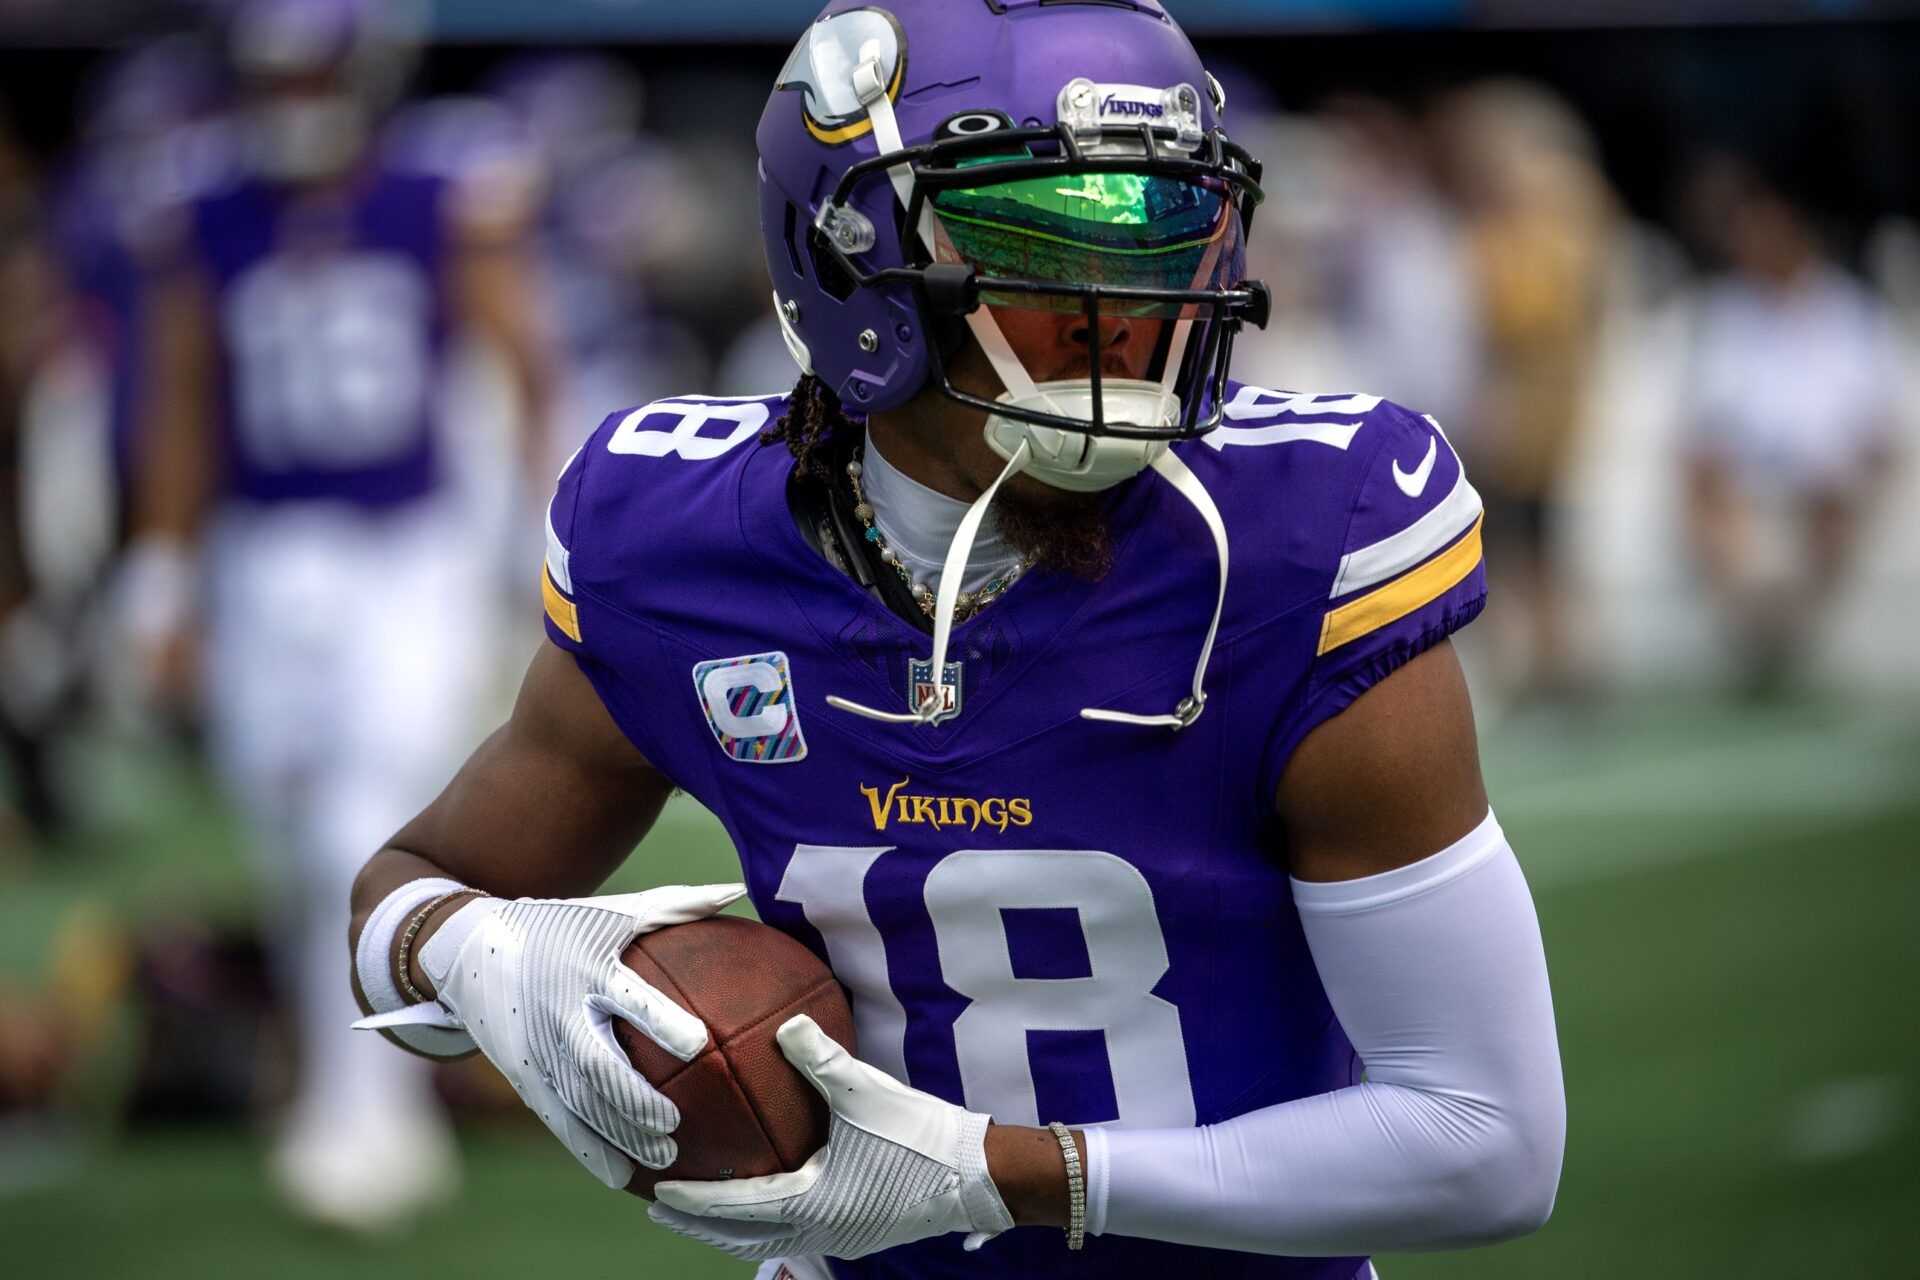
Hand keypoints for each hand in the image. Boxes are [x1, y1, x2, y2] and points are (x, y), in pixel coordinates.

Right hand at [357, 884, 743, 1188]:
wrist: (468, 947)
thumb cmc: (562, 926)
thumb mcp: (614, 909)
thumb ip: (676, 905)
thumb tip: (737, 889)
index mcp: (587, 968)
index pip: (626, 997)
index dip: (660, 1020)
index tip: (698, 1043)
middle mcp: (558, 1012)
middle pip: (597, 1064)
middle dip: (634, 1099)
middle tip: (676, 1123)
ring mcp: (535, 1050)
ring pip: (578, 1103)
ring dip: (619, 1134)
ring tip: (665, 1155)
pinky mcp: (523, 1077)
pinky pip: (557, 1120)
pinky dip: (589, 1150)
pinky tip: (622, 1176)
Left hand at [648, 1015, 1013, 1260]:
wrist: (975, 1175)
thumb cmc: (919, 1135)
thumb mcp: (865, 1090)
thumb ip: (820, 1058)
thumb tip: (786, 1022)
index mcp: (812, 1203)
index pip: (734, 1208)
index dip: (693, 1198)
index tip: (658, 1189)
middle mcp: (820, 1231)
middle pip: (743, 1238)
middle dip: (699, 1226)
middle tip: (661, 1209)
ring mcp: (841, 1238)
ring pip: (770, 1243)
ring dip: (732, 1231)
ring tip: (704, 1215)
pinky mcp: (860, 1234)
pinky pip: (798, 1236)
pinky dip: (768, 1226)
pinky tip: (771, 1203)